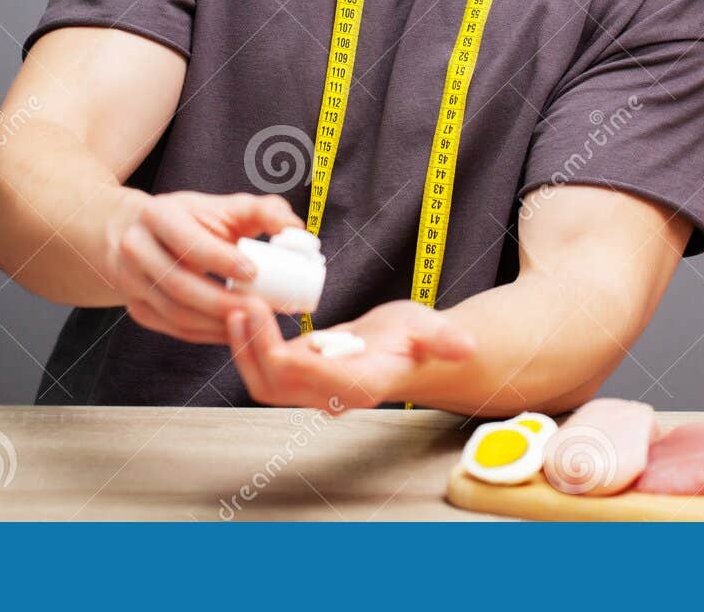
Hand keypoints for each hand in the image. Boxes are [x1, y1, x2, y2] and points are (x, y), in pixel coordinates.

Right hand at [108, 191, 303, 343]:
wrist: (133, 231)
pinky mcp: (136, 308)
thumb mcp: (222, 205)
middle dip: (223, 302)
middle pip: (180, 285)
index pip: (188, 242)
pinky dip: (207, 334)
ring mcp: (130, 282)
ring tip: (253, 322)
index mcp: (157, 216)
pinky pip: (174, 328)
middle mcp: (136, 249)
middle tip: (261, 309)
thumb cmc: (190, 218)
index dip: (221, 260)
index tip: (254, 272)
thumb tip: (296, 229)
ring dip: (217, 324)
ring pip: (176, 313)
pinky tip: (235, 330)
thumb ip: (263, 211)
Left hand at [227, 297, 475, 410]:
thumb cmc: (417, 339)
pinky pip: (265, 371)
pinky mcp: (299, 376)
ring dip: (244, 349)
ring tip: (236, 307)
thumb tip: (466, 347)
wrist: (405, 351)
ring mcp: (311, 390)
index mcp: (362, 385)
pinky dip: (249, 346)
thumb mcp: (430, 328)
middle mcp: (332, 395)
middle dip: (253, 350)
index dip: (288, 359)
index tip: (270, 326)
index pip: (316, 381)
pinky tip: (244, 314)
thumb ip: (444, 339)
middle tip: (242, 306)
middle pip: (277, 388)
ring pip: (264, 385)